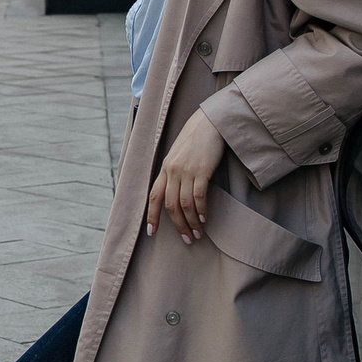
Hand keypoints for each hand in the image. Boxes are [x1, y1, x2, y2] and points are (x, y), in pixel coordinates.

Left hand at [145, 110, 226, 243]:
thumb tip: (176, 191)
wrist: (210, 122)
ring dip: (191, 222)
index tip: (152, 232)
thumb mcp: (178, 155)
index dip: (152, 216)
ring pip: (184, 205)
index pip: (153, 196)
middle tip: (187, 239)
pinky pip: (198, 197)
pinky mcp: (201, 171)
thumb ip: (175, 172)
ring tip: (197, 233)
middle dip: (177, 225)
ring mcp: (186, 171)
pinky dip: (201, 211)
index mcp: (164, 168)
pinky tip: (204, 219)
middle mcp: (172, 171)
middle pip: (170, 205)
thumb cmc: (196, 139)